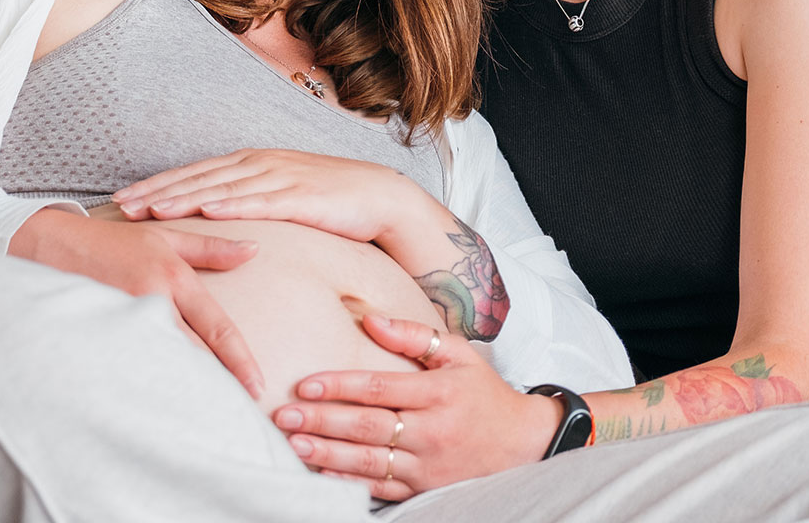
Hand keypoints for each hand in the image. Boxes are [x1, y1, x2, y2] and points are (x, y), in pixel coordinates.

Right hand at [10, 209, 265, 397]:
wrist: (45, 242)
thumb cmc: (111, 241)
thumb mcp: (164, 237)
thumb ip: (211, 249)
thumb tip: (254, 250)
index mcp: (173, 277)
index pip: (216, 328)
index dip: (240, 361)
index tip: (257, 387)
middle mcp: (151, 301)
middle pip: (193, 356)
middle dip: (217, 385)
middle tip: (238, 412)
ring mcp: (123, 321)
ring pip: (163, 366)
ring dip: (184, 390)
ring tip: (205, 416)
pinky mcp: (98, 337)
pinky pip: (131, 369)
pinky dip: (147, 387)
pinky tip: (159, 406)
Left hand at [112, 149, 441, 247]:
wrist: (381, 196)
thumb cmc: (330, 200)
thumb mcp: (281, 193)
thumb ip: (248, 199)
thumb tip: (212, 216)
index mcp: (252, 163)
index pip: (195, 173)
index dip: (158, 184)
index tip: (123, 197)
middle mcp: (260, 165)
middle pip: (199, 179)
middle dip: (157, 192)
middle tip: (120, 207)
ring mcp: (280, 178)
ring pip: (221, 189)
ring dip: (183, 199)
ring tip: (150, 211)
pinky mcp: (302, 196)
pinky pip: (261, 202)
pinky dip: (233, 205)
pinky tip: (208, 211)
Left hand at [271, 313, 559, 499]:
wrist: (524, 444)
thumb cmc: (484, 393)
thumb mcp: (459, 354)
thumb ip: (414, 336)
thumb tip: (370, 319)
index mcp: (439, 392)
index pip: (380, 387)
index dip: (340, 385)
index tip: (306, 382)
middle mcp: (433, 430)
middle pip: (369, 426)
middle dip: (323, 421)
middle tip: (284, 415)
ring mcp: (428, 464)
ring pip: (370, 461)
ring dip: (327, 455)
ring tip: (294, 444)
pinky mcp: (426, 489)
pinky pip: (381, 487)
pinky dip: (349, 482)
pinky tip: (322, 473)